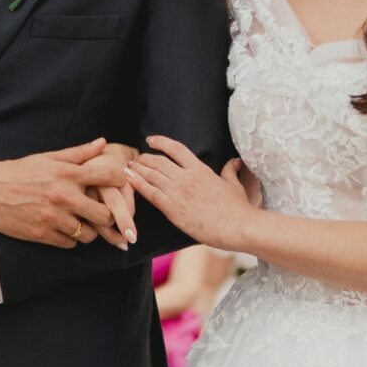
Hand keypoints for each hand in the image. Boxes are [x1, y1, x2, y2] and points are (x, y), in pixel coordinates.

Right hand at [0, 137, 133, 248]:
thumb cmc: (21, 171)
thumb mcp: (49, 158)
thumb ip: (79, 153)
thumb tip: (103, 143)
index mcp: (67, 174)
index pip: (108, 177)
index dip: (120, 182)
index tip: (119, 185)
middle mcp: (63, 196)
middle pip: (104, 214)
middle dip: (106, 215)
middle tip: (101, 212)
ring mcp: (53, 217)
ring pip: (88, 234)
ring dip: (88, 230)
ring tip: (82, 222)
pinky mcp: (42, 234)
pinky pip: (69, 244)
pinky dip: (70, 239)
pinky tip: (64, 229)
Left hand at [126, 136, 250, 249]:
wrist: (239, 226)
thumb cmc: (239, 208)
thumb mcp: (235, 185)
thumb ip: (230, 171)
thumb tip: (234, 161)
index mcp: (200, 169)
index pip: (176, 149)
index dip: (161, 142)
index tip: (151, 140)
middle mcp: (187, 178)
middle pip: (159, 161)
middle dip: (144, 158)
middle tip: (135, 158)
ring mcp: (179, 193)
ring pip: (152, 176)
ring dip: (137, 170)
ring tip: (127, 167)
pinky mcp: (174, 210)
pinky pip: (151, 194)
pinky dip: (138, 185)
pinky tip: (128, 180)